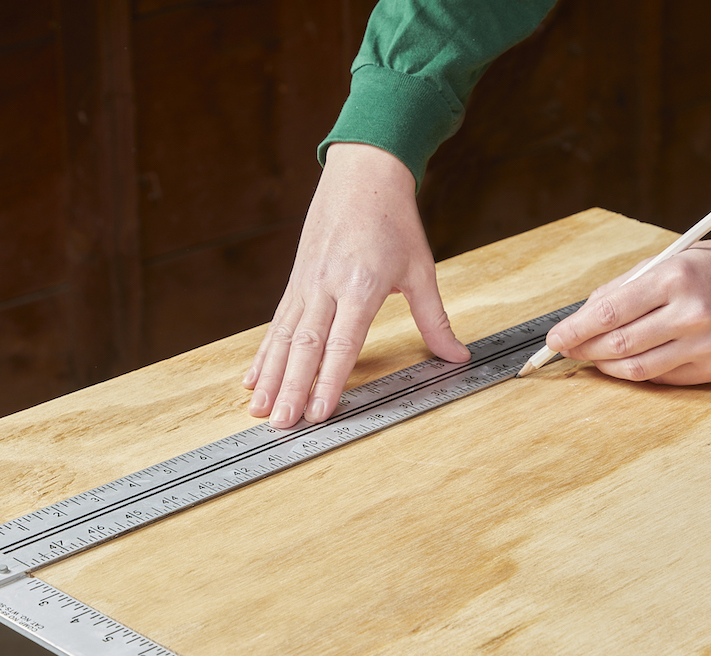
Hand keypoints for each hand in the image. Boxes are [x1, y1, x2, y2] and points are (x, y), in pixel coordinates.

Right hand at [244, 143, 469, 427]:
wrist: (362, 175)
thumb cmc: (393, 220)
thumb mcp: (420, 269)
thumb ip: (434, 319)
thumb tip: (457, 356)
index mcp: (360, 286)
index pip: (342, 344)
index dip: (328, 381)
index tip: (317, 412)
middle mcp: (326, 287)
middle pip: (305, 347)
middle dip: (291, 389)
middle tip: (280, 424)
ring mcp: (305, 285)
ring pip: (283, 339)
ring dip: (270, 377)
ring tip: (258, 410)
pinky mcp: (294, 283)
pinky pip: (276, 325)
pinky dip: (263, 354)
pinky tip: (253, 379)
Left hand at [545, 235, 710, 383]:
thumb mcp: (667, 260)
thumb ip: (622, 288)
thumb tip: (581, 317)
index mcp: (674, 278)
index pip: (608, 314)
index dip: (574, 330)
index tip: (554, 339)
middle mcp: (691, 313)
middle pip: (618, 344)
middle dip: (584, 350)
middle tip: (568, 348)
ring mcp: (705, 344)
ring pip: (635, 369)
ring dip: (605, 366)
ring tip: (593, 357)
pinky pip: (661, 378)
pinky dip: (637, 372)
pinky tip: (627, 361)